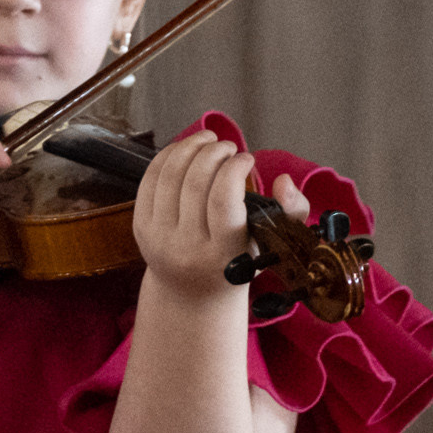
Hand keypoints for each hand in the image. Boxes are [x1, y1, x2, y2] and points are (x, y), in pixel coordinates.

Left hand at [131, 131, 310, 301]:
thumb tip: (284, 182)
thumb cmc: (236, 264)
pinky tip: (186, 149)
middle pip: (196, 182)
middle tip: (228, 147)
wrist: (192, 292)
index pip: (223, 201)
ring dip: (191, 146)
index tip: (246, 159)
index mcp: (223, 255)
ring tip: (209, 140)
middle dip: (214, 152)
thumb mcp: (272, 246)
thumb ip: (291, 213)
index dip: (234, 170)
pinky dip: (169, 156)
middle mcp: (187, 249)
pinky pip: (151, 179)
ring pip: (171, 175)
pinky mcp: (141, 227)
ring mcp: (159, 238)